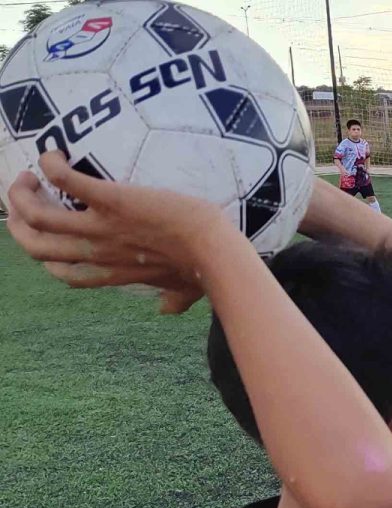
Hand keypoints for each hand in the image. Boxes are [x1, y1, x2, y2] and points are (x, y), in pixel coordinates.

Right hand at [7, 151, 229, 313]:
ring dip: (20, 193)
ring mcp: (101, 227)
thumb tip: (169, 309)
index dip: (44, 254)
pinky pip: (66, 180)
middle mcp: (97, 252)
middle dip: (17, 220)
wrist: (214, 252)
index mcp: (111, 273)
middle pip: (35, 245)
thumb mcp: (184, 290)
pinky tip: (55, 155)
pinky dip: (52, 166)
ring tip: (28, 175)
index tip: (45, 234)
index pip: (62, 272)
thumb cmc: (205, 271)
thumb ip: (173, 299)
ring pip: (36, 215)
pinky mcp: (111, 200)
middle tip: (24, 196)